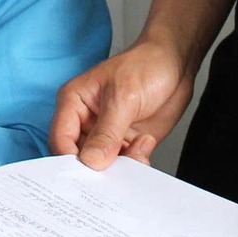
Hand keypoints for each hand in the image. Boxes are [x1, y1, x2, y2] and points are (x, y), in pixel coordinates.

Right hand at [49, 39, 197, 169]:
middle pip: (78, 157)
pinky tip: (145, 145)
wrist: (176, 64)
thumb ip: (106, 132)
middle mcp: (86, 121)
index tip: (88, 172)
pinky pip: (123, 165)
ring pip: (102, 165)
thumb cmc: (145, 65)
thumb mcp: (123, 97)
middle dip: (96, 168)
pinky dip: (134, 164)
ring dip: (120, 167)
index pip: (60, 138)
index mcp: (74, 102)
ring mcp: (106, 134)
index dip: (70, 159)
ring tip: (138, 152)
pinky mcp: (125, 142)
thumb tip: (91, 162)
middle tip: (114, 172)